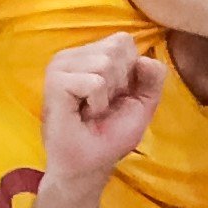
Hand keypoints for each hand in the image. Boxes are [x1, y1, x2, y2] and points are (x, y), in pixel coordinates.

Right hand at [40, 32, 167, 179]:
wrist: (88, 166)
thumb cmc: (110, 135)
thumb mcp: (142, 103)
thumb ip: (153, 77)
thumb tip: (146, 58)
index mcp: (89, 54)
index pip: (124, 40)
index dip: (130, 72)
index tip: (115, 97)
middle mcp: (72, 55)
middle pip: (118, 48)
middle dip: (120, 83)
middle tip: (101, 106)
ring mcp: (60, 66)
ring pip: (106, 62)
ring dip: (108, 95)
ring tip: (92, 110)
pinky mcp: (55, 82)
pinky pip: (95, 82)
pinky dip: (98, 103)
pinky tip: (84, 114)